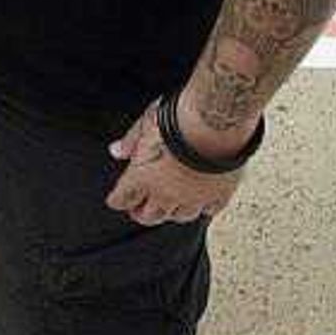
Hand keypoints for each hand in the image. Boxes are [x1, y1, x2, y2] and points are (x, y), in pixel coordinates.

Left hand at [105, 100, 245, 225]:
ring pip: (178, 217)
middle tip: (138, 209)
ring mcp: (193, 198)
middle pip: (148, 216)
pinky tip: (200, 204)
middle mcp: (166, 194)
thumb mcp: (147, 120)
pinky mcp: (218, 195)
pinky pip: (207, 212)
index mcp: (142, 177)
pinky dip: (201, 209)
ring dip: (170, 212)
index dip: (118, 199)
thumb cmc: (181, 117)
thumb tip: (117, 151)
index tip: (117, 199)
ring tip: (167, 207)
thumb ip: (131, 140)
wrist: (218, 121)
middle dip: (140, 212)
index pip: (121, 199)